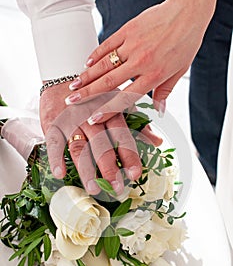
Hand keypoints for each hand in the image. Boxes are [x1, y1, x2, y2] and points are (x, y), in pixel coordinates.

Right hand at [40, 84, 161, 194]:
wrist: (65, 77)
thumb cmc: (97, 96)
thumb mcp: (120, 105)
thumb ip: (138, 125)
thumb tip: (158, 141)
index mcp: (111, 112)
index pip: (122, 136)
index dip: (129, 156)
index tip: (135, 174)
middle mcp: (92, 117)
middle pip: (101, 145)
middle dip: (109, 168)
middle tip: (116, 187)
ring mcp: (71, 121)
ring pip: (79, 147)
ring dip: (86, 169)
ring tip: (93, 188)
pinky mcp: (53, 124)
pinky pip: (53, 143)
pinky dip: (56, 158)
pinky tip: (60, 174)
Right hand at [65, 0, 217, 121]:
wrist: (188, 12)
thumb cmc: (186, 42)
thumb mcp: (179, 71)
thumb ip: (165, 91)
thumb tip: (158, 110)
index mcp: (154, 76)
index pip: (126, 98)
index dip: (107, 110)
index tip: (93, 117)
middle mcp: (141, 62)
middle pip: (109, 82)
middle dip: (88, 94)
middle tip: (72, 101)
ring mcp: (133, 45)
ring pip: (104, 64)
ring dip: (87, 76)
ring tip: (73, 85)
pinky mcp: (128, 30)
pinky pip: (108, 44)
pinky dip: (96, 54)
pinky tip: (86, 63)